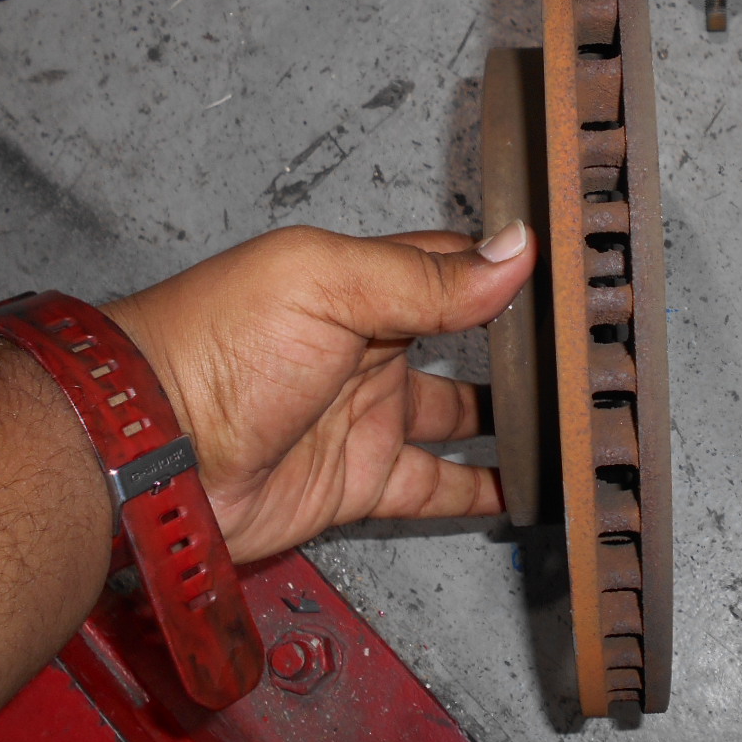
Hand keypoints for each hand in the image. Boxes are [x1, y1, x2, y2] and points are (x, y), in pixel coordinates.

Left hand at [103, 221, 534, 563]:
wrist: (153, 453)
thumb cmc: (217, 345)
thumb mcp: (328, 285)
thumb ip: (427, 278)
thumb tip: (517, 251)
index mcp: (360, 281)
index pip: (451, 264)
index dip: (505, 265)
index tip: (571, 272)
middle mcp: (368, 345)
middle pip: (464, 339)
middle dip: (520, 344)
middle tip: (589, 352)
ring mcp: (366, 416)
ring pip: (459, 415)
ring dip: (509, 418)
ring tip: (574, 418)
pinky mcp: (359, 481)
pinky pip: (434, 487)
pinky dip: (480, 491)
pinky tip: (524, 489)